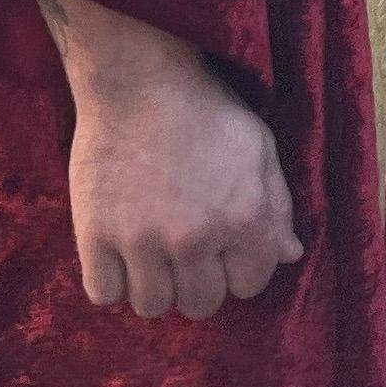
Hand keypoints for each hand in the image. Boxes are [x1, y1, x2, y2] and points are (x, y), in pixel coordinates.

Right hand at [60, 44, 303, 320]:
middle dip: (198, 282)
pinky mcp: (96, 235)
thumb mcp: (258, 148)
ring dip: (155, 284)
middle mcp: (195, 238)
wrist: (139, 80)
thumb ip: (278, 207)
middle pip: (200, 304)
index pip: (249, 285)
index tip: (223, 247)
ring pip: (152, 305)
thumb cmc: (206, 110)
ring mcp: (142, 240)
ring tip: (152, 251)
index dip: (238, 267)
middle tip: (185, 250)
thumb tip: (289, 255)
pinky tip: (120, 253)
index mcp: (244, 219)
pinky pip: (105, 294)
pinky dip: (112, 281)